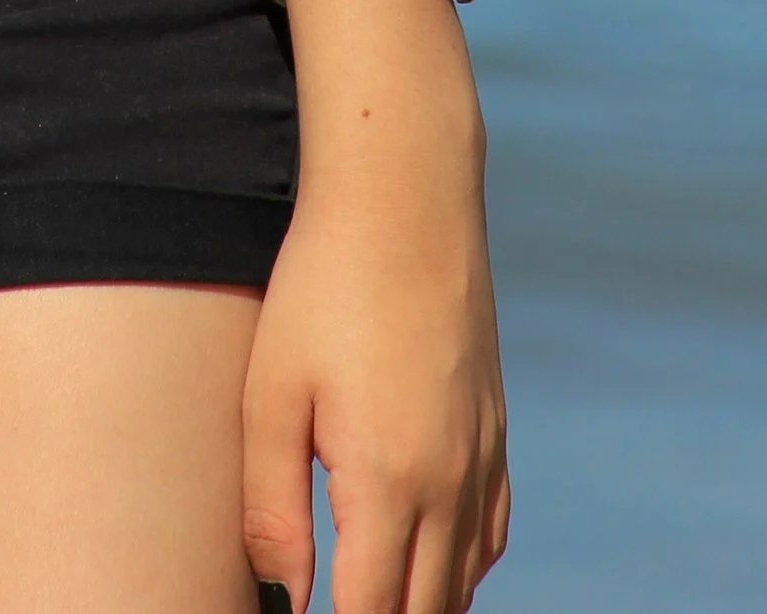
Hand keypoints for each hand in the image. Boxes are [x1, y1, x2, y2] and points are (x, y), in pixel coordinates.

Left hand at [241, 172, 509, 613]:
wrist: (405, 195)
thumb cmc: (321, 287)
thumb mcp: (272, 394)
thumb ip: (273, 508)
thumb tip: (282, 599)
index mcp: (388, 481)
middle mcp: (449, 484)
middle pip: (424, 612)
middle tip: (335, 607)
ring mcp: (481, 457)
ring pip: (463, 583)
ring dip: (421, 605)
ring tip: (370, 595)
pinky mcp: (494, 429)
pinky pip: (489, 535)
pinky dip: (459, 569)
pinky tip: (425, 562)